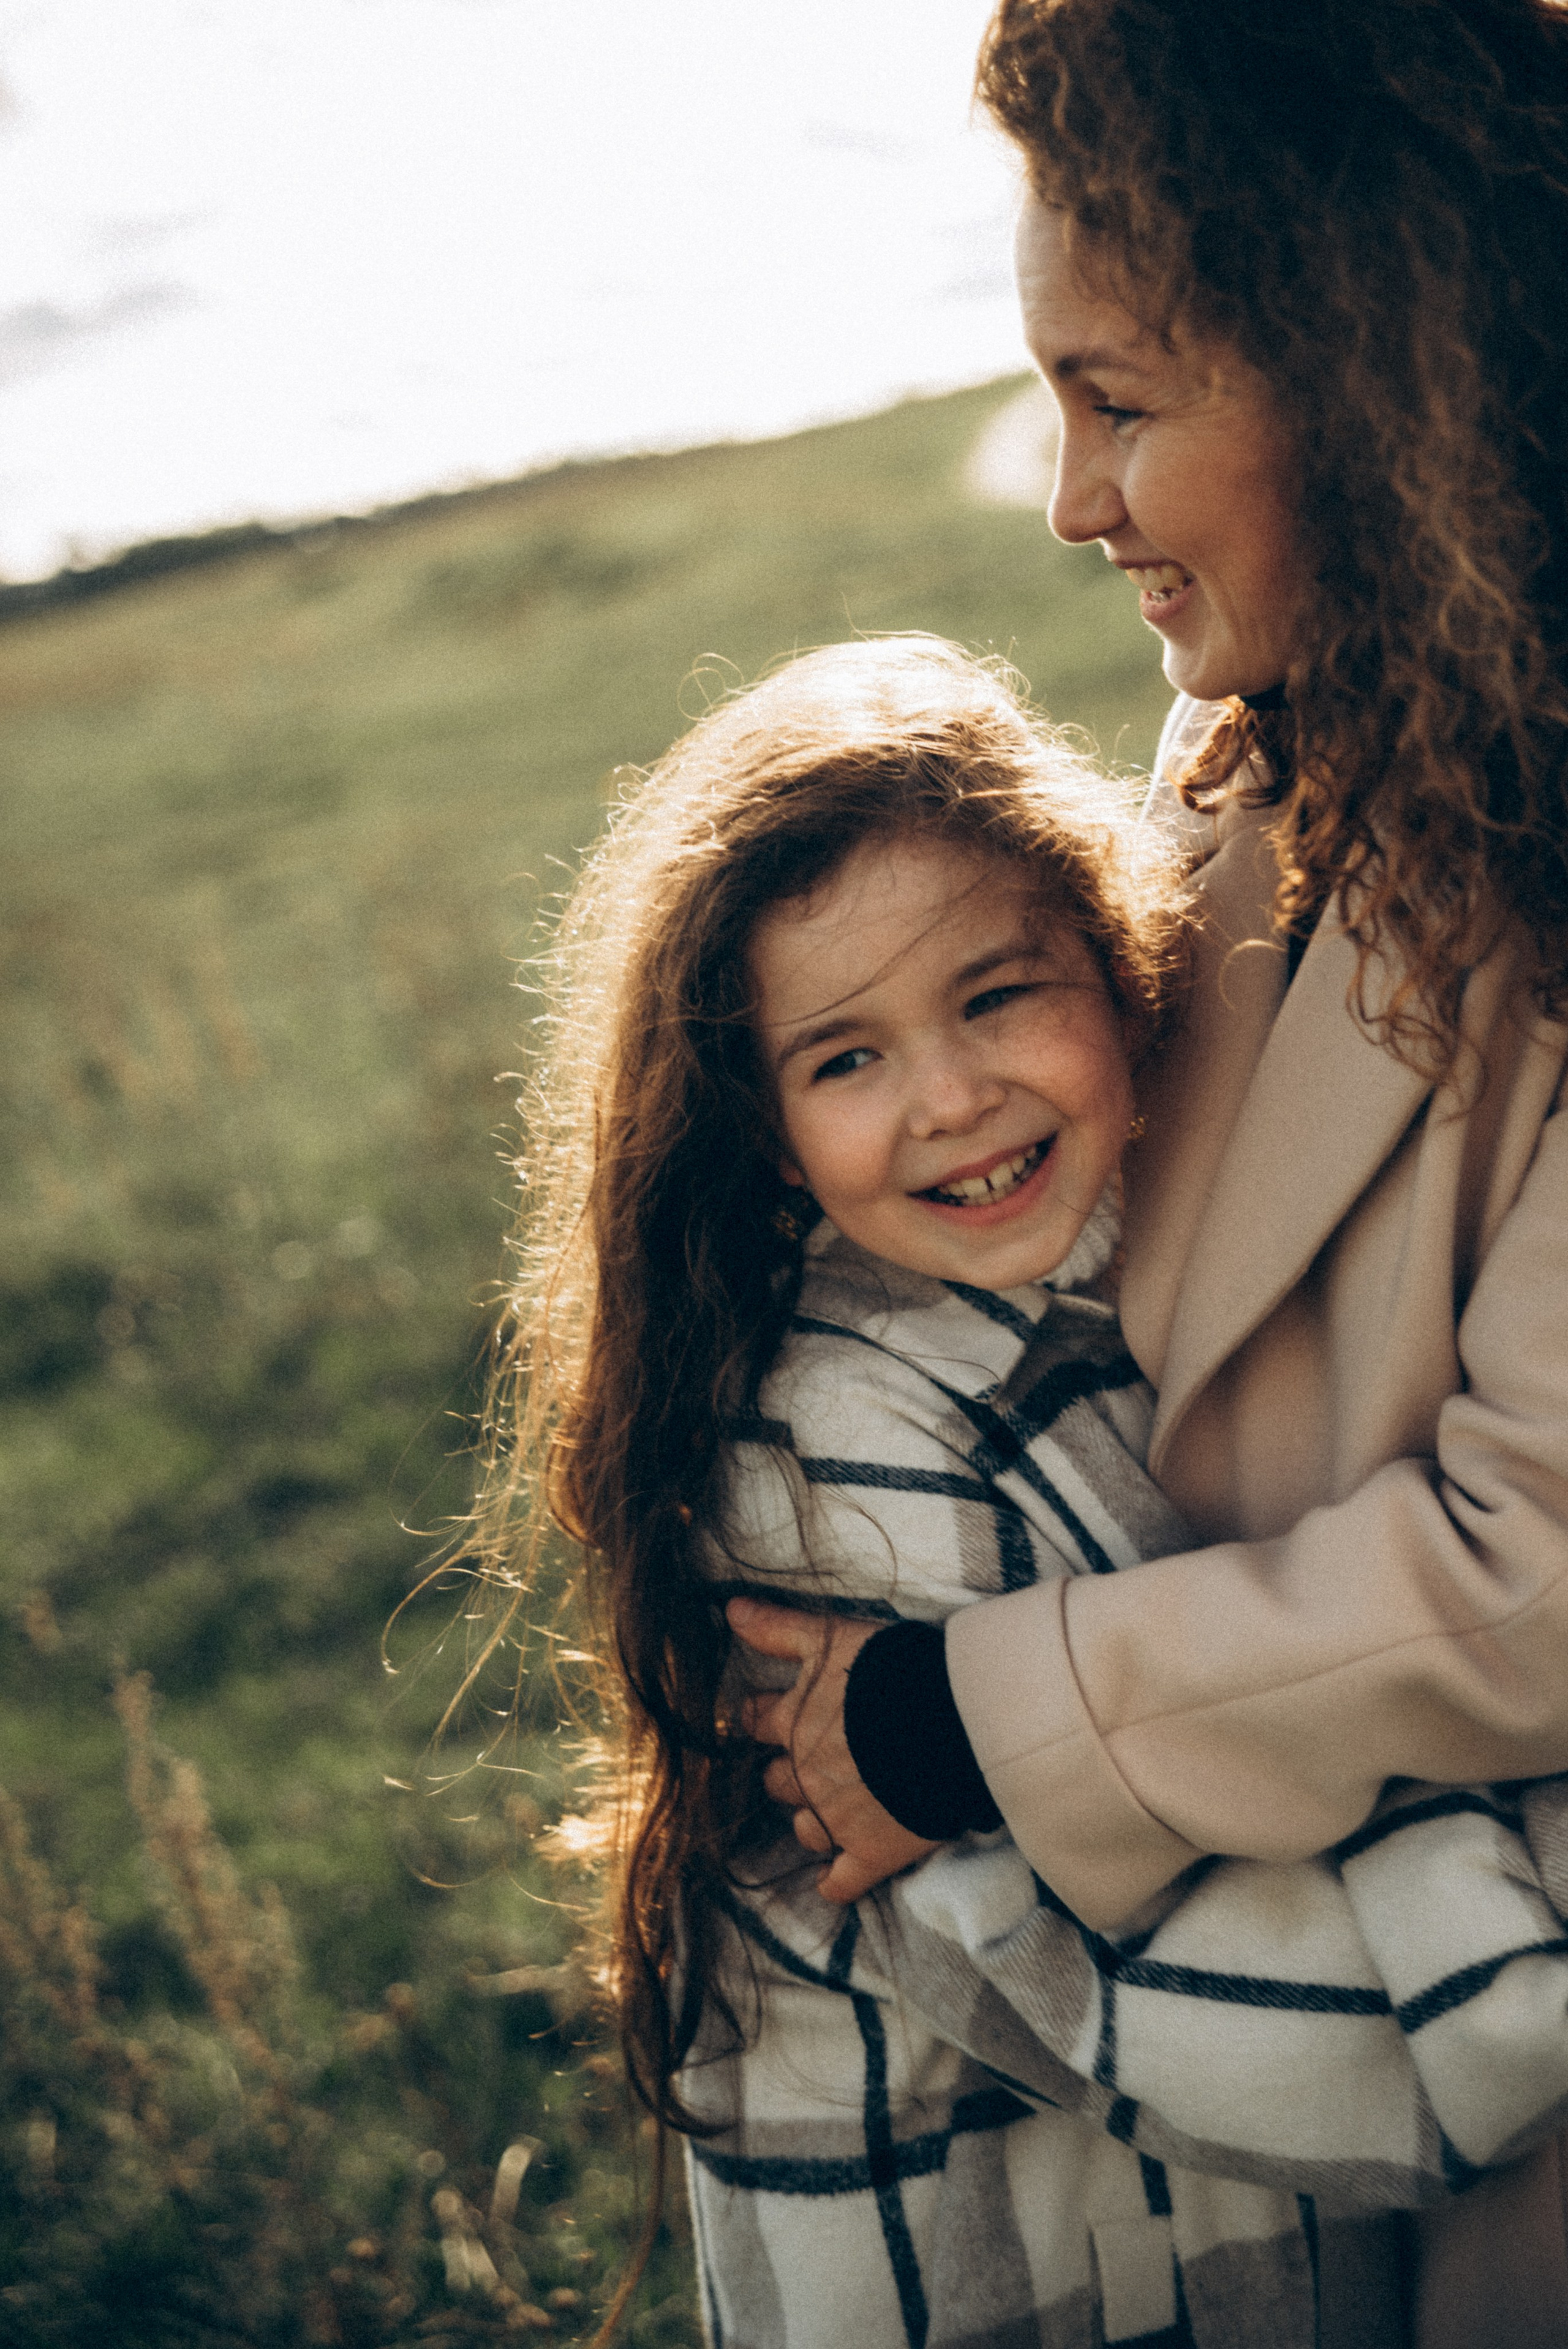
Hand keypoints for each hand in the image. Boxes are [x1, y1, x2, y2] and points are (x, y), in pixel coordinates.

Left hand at [726, 1596, 940, 1902]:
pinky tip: (834, 1879)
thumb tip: (728, 1608)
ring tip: (832, 1810)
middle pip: (777, 1780)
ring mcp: (837, 1818)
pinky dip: (835, 1882)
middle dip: (789, 1771)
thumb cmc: (894, 1669)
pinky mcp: (872, 1852)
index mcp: (794, 1722)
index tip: (770, 1718)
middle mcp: (806, 1774)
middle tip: (812, 1763)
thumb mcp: (831, 1637)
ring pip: (803, 1829)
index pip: (757, 1722)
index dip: (764, 1718)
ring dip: (811, 1820)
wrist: (954, 1718)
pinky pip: (841, 1882)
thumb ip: (777, 1627)